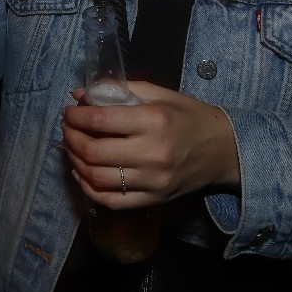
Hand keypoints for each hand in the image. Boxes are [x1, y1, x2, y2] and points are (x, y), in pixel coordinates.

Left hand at [61, 82, 237, 209]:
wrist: (224, 150)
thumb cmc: (190, 116)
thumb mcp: (160, 94)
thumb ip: (119, 90)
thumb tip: (80, 95)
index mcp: (154, 121)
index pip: (100, 121)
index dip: (76, 116)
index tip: (69, 112)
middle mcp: (152, 153)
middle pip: (93, 152)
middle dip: (71, 138)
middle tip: (67, 128)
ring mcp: (152, 181)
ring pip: (97, 178)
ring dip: (75, 162)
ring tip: (72, 148)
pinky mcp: (153, 200)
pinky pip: (111, 201)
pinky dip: (89, 188)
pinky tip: (82, 174)